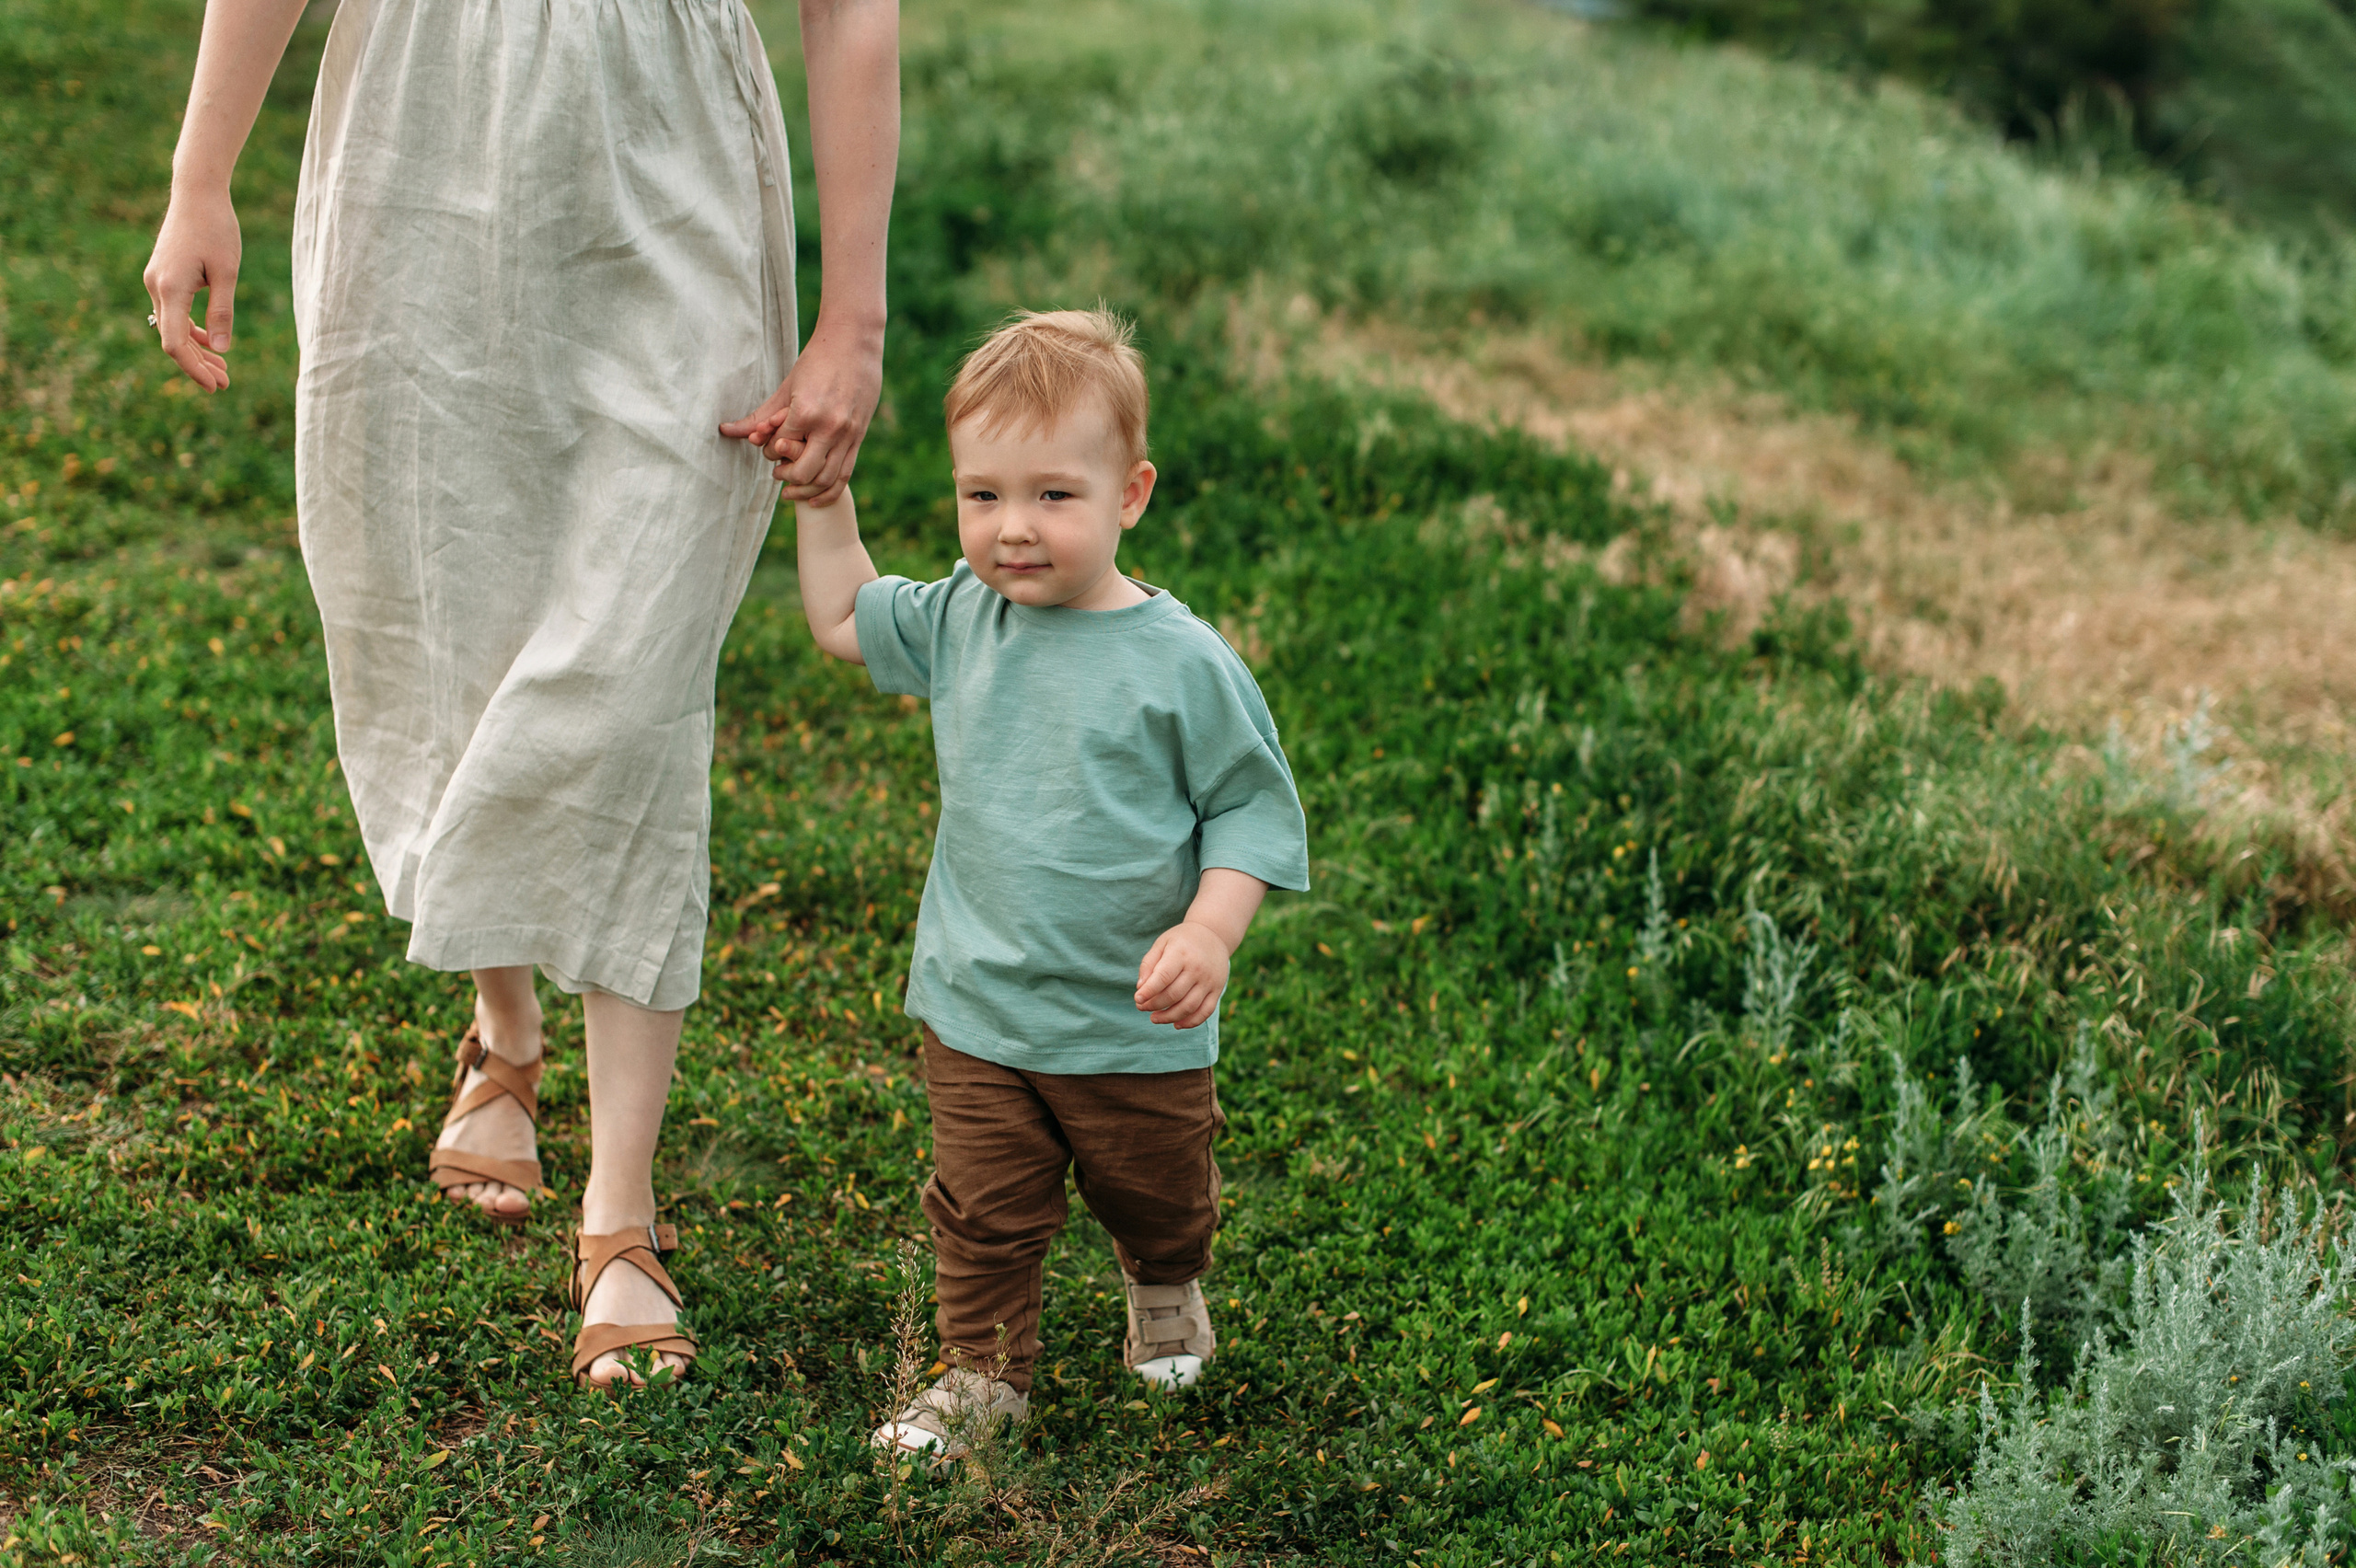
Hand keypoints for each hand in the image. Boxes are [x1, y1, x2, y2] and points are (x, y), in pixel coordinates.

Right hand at [143, 187, 240, 392]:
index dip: (193, 368)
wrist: (196, 194)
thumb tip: (223, 350)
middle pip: (173, 340)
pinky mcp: (162, 277)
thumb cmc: (217, 228)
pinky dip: (191, 330)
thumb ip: (222, 312)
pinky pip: (174, 313)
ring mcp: (156, 282)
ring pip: (173, 328)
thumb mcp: (227, 272)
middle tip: (226, 384)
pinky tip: (212, 343)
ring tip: (223, 370)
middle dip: (198, 365)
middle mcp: (156, 287)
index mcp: (170, 288)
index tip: (214, 386)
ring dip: (197, 350)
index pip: (175, 343)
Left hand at [718, 316, 883, 505]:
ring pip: (826, 480)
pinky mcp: (859, 437)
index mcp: (807, 412)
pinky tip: (814, 498)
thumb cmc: (816, 361)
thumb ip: (759, 416)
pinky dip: (828, 492)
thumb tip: (726, 431)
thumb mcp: (786, 388)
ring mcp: (848, 435)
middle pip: (803, 472)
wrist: (855, 343)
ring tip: (791, 489)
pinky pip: (845, 475)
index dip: (769, 451)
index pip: (780, 448)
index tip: (768, 444)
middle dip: (786, 476)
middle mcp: (830, 428)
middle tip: (777, 473)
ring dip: (805, 490)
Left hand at [1135, 922, 1232, 1029]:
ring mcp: (1209, 980)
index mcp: (1181, 953)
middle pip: (1174, 994)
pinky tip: (1176, 1024)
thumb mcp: (1162, 943)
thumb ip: (1149, 964)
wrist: (1214, 935)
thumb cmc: (1182, 940)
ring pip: (1188, 1007)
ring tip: (1154, 1018)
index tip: (1137, 999)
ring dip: (1169, 1017)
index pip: (1163, 977)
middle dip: (1154, 1005)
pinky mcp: (1217, 990)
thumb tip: (1141, 988)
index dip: (1149, 991)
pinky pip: (1205, 1012)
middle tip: (1141, 1007)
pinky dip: (1190, 1022)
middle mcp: (1197, 968)